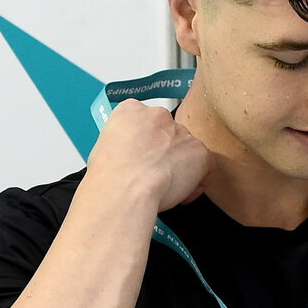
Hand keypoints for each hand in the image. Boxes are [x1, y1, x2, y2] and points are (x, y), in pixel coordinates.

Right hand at [86, 101, 212, 210]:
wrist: (125, 186)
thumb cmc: (109, 174)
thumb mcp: (102, 149)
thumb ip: (122, 145)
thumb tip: (128, 158)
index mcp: (131, 110)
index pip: (144, 123)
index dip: (145, 146)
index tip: (142, 161)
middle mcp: (159, 116)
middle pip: (168, 135)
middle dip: (165, 156)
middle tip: (154, 177)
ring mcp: (181, 132)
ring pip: (187, 151)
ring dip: (181, 169)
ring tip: (165, 189)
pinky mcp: (199, 151)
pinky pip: (205, 169)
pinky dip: (195, 185)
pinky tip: (178, 196)